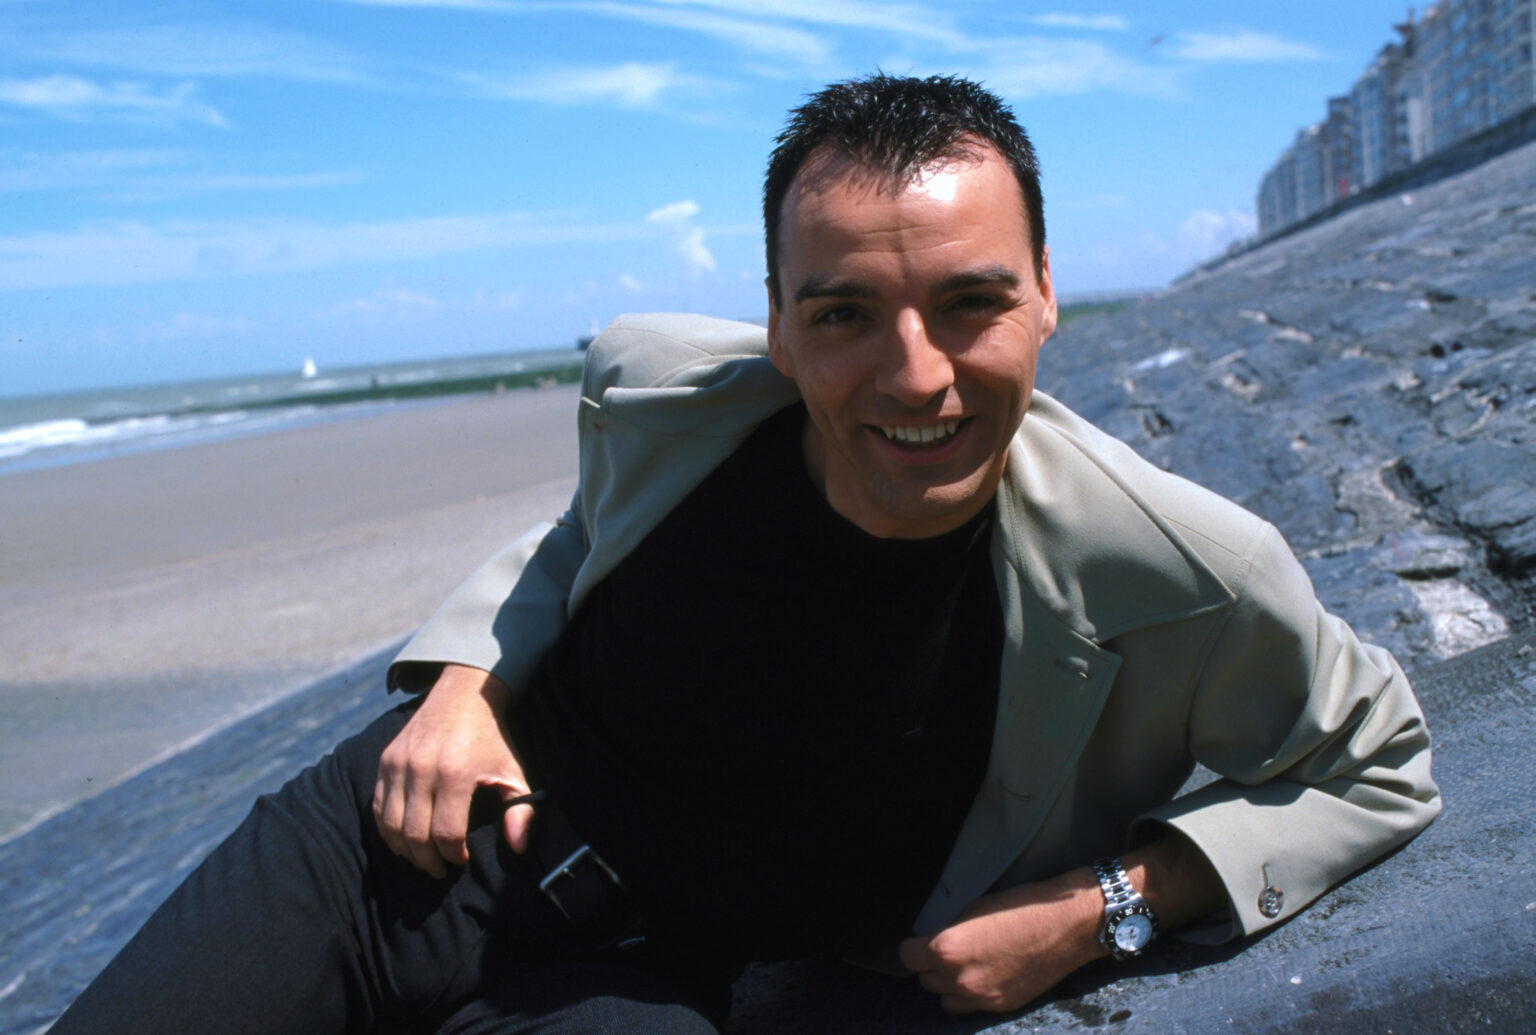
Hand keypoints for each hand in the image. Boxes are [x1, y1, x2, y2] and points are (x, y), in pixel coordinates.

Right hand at [372, 665, 535, 876]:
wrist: (464, 694)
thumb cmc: (492, 737)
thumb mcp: (514, 771)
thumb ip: (519, 810)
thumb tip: (518, 847)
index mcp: (455, 773)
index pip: (445, 833)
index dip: (453, 855)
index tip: (462, 859)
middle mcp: (421, 769)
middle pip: (414, 835)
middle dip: (427, 860)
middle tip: (439, 870)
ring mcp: (398, 764)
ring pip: (390, 825)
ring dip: (404, 850)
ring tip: (421, 859)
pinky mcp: (385, 760)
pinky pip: (377, 807)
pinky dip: (387, 830)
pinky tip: (403, 840)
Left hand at [899, 871, 1104, 1013]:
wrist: (1067, 926)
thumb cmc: (1022, 907)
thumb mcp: (974, 907)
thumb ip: (947, 929)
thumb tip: (930, 938)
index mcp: (948, 948)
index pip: (907, 956)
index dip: (913, 947)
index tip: (919, 942)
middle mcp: (961, 978)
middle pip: (924, 979)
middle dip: (930, 965)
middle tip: (945, 950)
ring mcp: (981, 996)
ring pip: (944, 998)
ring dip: (948, 984)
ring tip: (964, 966)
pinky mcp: (1001, 1006)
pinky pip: (969, 1008)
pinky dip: (969, 995)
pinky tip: (982, 976)